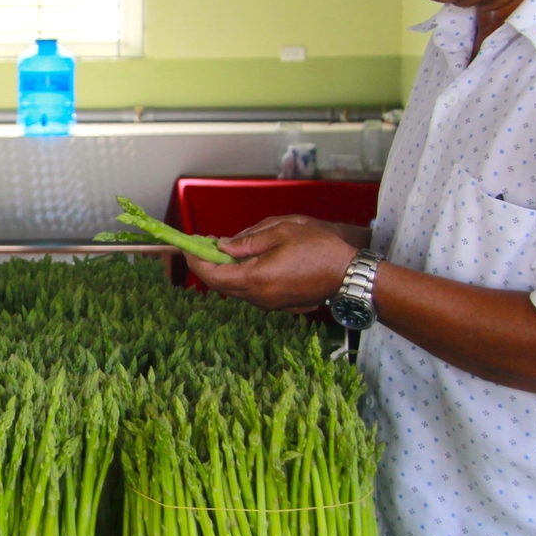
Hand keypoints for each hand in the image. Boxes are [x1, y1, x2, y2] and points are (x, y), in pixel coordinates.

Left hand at [188, 215, 358, 311]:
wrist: (349, 274)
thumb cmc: (318, 248)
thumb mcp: (281, 232)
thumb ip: (248, 241)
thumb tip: (222, 246)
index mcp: (256, 279)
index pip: (213, 276)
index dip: (196, 262)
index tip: (187, 247)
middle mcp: (259, 297)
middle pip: (221, 285)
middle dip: (208, 265)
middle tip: (202, 244)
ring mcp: (269, 303)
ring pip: (236, 288)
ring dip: (225, 270)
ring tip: (224, 248)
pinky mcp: (278, 303)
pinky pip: (251, 290)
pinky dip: (241, 275)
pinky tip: (246, 259)